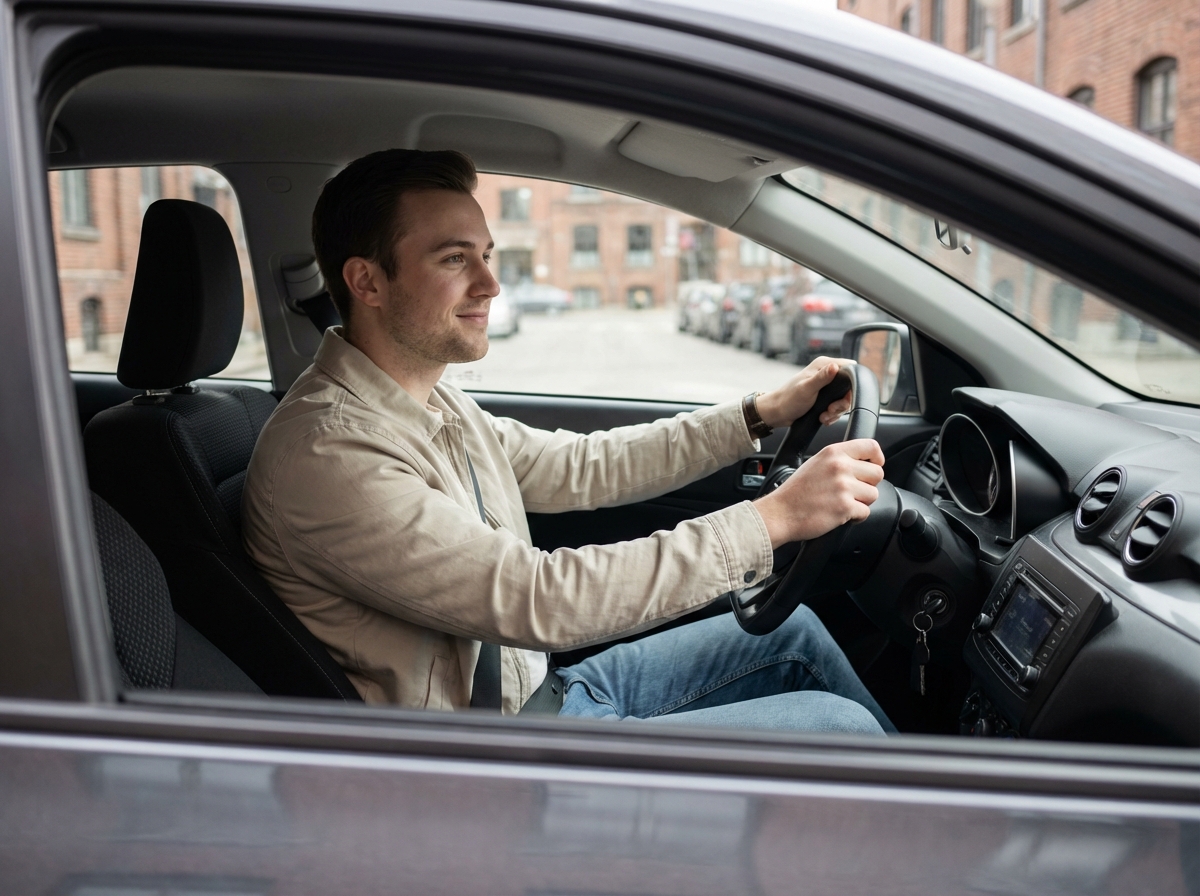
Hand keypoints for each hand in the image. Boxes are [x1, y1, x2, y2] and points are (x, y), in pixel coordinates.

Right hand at [753, 439, 885, 547]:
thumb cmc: (795, 492)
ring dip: (862, 502)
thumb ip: (838, 459)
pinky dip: (856, 517)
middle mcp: (840, 466)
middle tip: (853, 491)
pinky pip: (865, 512)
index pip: (871, 446)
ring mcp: (843, 487)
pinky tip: (841, 514)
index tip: (874, 466)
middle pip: (877, 473)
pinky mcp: (845, 507)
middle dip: (868, 485)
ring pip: (873, 494)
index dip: (877, 458)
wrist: (780, 513)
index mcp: (833, 452)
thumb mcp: (815, 463)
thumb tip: (862, 462)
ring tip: (843, 503)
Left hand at [754, 357, 854, 428]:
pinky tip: (823, 418)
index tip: (842, 397)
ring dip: (835, 411)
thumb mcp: (807, 388)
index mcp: (823, 365)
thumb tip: (835, 366)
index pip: (849, 368)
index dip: (851, 384)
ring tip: (824, 416)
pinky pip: (837, 407)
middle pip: (848, 387)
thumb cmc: (789, 399)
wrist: (778, 413)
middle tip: (830, 410)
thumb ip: (822, 378)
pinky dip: (832, 415)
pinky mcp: (825, 398)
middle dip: (841, 403)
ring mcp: (827, 386)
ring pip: (843, 399)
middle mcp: (827, 373)